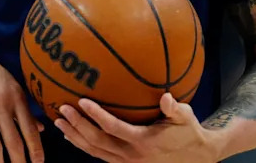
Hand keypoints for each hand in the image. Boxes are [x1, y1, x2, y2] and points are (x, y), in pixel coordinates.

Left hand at [55, 93, 219, 162]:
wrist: (196, 157)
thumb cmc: (188, 131)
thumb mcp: (185, 117)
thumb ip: (174, 108)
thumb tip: (165, 97)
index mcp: (143, 141)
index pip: (112, 128)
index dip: (95, 115)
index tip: (82, 101)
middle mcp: (131, 155)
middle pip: (96, 142)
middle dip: (77, 126)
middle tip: (62, 110)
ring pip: (94, 152)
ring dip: (75, 137)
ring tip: (59, 123)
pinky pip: (99, 156)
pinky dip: (84, 146)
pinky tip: (74, 136)